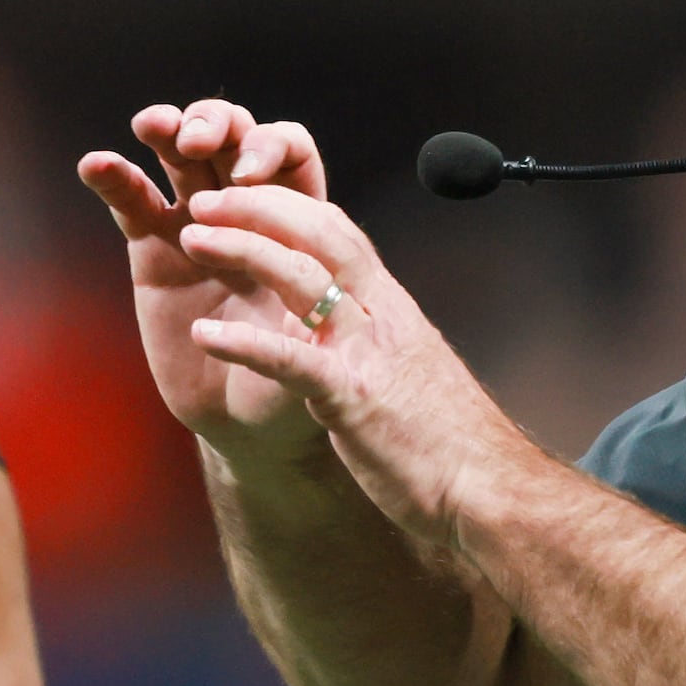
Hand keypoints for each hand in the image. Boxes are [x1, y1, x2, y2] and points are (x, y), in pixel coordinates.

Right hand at [79, 100, 335, 468]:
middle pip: (232, 136)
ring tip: (153, 125)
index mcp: (298, 216)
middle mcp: (249, 209)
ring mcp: (197, 222)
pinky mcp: (152, 247)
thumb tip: (303, 267)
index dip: (270, 149)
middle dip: (215, 125)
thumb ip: (307, 295)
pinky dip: (112, 176)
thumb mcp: (315, 331)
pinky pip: (131, 200)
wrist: (246, 421)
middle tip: (197, 144)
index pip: (289, 152)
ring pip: (178, 155)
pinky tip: (96, 164)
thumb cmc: (296, 375)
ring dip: (166, 128)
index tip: (250, 176)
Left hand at [170, 180, 537, 545]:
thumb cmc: (452, 444)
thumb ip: (378, 348)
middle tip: (206, 200)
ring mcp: (368, 355)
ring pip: (304, 279)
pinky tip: (204, 334)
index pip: (339, 235)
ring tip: (192, 238)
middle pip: (320, 235)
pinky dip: (245, 342)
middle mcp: (382, 319)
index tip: (243, 195)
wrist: (492, 491)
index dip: (288, 207)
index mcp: (391, 311)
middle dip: (258, 208)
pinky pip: (292, 361)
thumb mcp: (409, 375)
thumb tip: (353, 340)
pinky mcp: (354, 401)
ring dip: (243, 250)